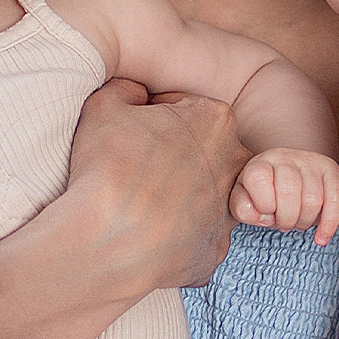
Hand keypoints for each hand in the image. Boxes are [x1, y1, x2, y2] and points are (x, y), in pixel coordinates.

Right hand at [61, 78, 248, 290]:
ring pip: (202, 193)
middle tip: (134, 167)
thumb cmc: (109, 168)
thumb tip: (133, 93)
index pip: (184, 107)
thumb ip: (125, 89)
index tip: (131, 133)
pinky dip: (175, 235)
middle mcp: (234, 164)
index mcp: (215, 120)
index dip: (152, 116)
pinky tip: (146, 233)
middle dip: (172, 154)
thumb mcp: (103, 106)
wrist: (109, 241)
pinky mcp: (215, 249)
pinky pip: (196, 235)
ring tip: (139, 203)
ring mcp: (228, 211)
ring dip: (178, 195)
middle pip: (201, 150)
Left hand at [231, 147, 338, 244]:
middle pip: (289, 191)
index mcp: (260, 163)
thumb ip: (243, 209)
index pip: (258, 179)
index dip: (262, 205)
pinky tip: (321, 238)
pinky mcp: (331, 170)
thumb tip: (265, 216)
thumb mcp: (244, 202)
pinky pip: (336, 199)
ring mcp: (310, 161)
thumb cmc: (263, 197)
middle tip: (284, 223)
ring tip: (298, 222)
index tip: (266, 214)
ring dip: (305, 222)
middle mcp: (284, 157)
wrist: (284, 179)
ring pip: (313, 198)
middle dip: (286, 219)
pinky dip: (330, 223)